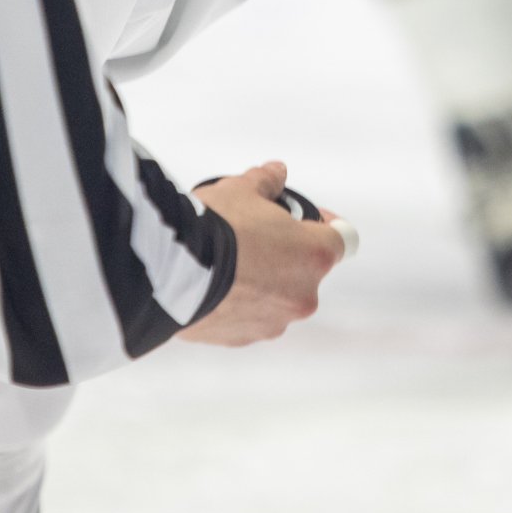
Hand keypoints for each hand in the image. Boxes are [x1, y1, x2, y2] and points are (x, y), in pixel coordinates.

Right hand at [178, 162, 347, 346]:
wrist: (169, 272)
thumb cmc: (213, 227)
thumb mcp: (241, 189)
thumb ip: (266, 182)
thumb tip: (276, 173)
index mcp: (314, 256)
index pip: (342, 238)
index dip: (324, 223)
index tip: (301, 218)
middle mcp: (302, 295)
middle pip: (304, 270)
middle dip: (282, 253)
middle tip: (250, 235)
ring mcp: (273, 322)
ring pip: (275, 297)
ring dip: (259, 282)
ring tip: (224, 262)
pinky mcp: (241, 339)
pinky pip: (246, 317)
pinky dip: (235, 303)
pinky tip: (210, 285)